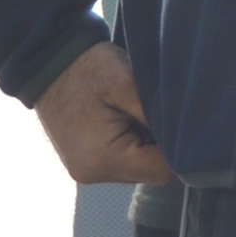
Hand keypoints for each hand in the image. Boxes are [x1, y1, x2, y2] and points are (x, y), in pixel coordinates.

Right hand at [34, 40, 172, 187]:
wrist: (48, 62)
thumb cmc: (88, 69)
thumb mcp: (128, 84)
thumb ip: (157, 116)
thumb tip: (187, 136)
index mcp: (103, 159)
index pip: (162, 171)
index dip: (179, 149)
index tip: (182, 122)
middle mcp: (92, 174)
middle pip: (149, 172)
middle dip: (159, 145)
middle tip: (152, 112)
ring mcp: (85, 171)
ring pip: (137, 167)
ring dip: (144, 144)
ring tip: (134, 112)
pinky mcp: (85, 162)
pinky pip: (121, 160)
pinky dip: (130, 143)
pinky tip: (124, 118)